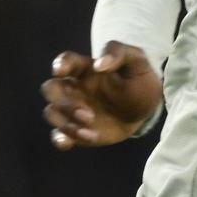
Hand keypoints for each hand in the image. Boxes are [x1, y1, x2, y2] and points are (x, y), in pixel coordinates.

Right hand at [41, 42, 162, 149]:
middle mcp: (73, 88)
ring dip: (66, 124)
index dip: (60, 64)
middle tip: (88, 115)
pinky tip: (68, 142)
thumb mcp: (138, 62)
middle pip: (51, 89)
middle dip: (64, 103)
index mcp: (85, 69)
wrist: (146, 111)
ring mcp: (72, 110)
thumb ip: (119, 53)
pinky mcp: (76, 129)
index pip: (66, 61)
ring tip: (89, 133)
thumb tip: (100, 64)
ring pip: (52, 113)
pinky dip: (60, 139)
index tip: (61, 71)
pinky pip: (59, 135)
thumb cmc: (138, 82)